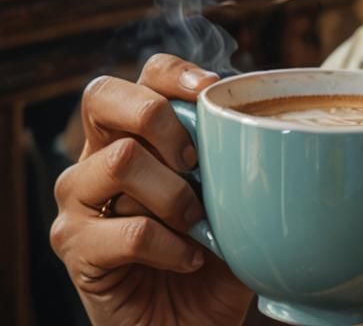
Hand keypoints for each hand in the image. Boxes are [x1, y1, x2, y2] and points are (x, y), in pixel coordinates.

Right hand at [50, 55, 252, 325]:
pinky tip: (190, 259)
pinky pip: (129, 229)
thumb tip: (276, 109)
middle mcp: (96, 155)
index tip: (212, 90)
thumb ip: (239, 151)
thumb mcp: (235, 192)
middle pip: (103, 95)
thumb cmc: (216, 248)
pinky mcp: (75, 248)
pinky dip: (172, 246)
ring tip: (198, 221)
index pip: (143, 74)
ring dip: (174, 192)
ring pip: (120, 160)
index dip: (175, 72)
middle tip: (196, 160)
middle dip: (162, 118)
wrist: (192, 323)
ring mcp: (78, 200)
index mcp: (135, 131)